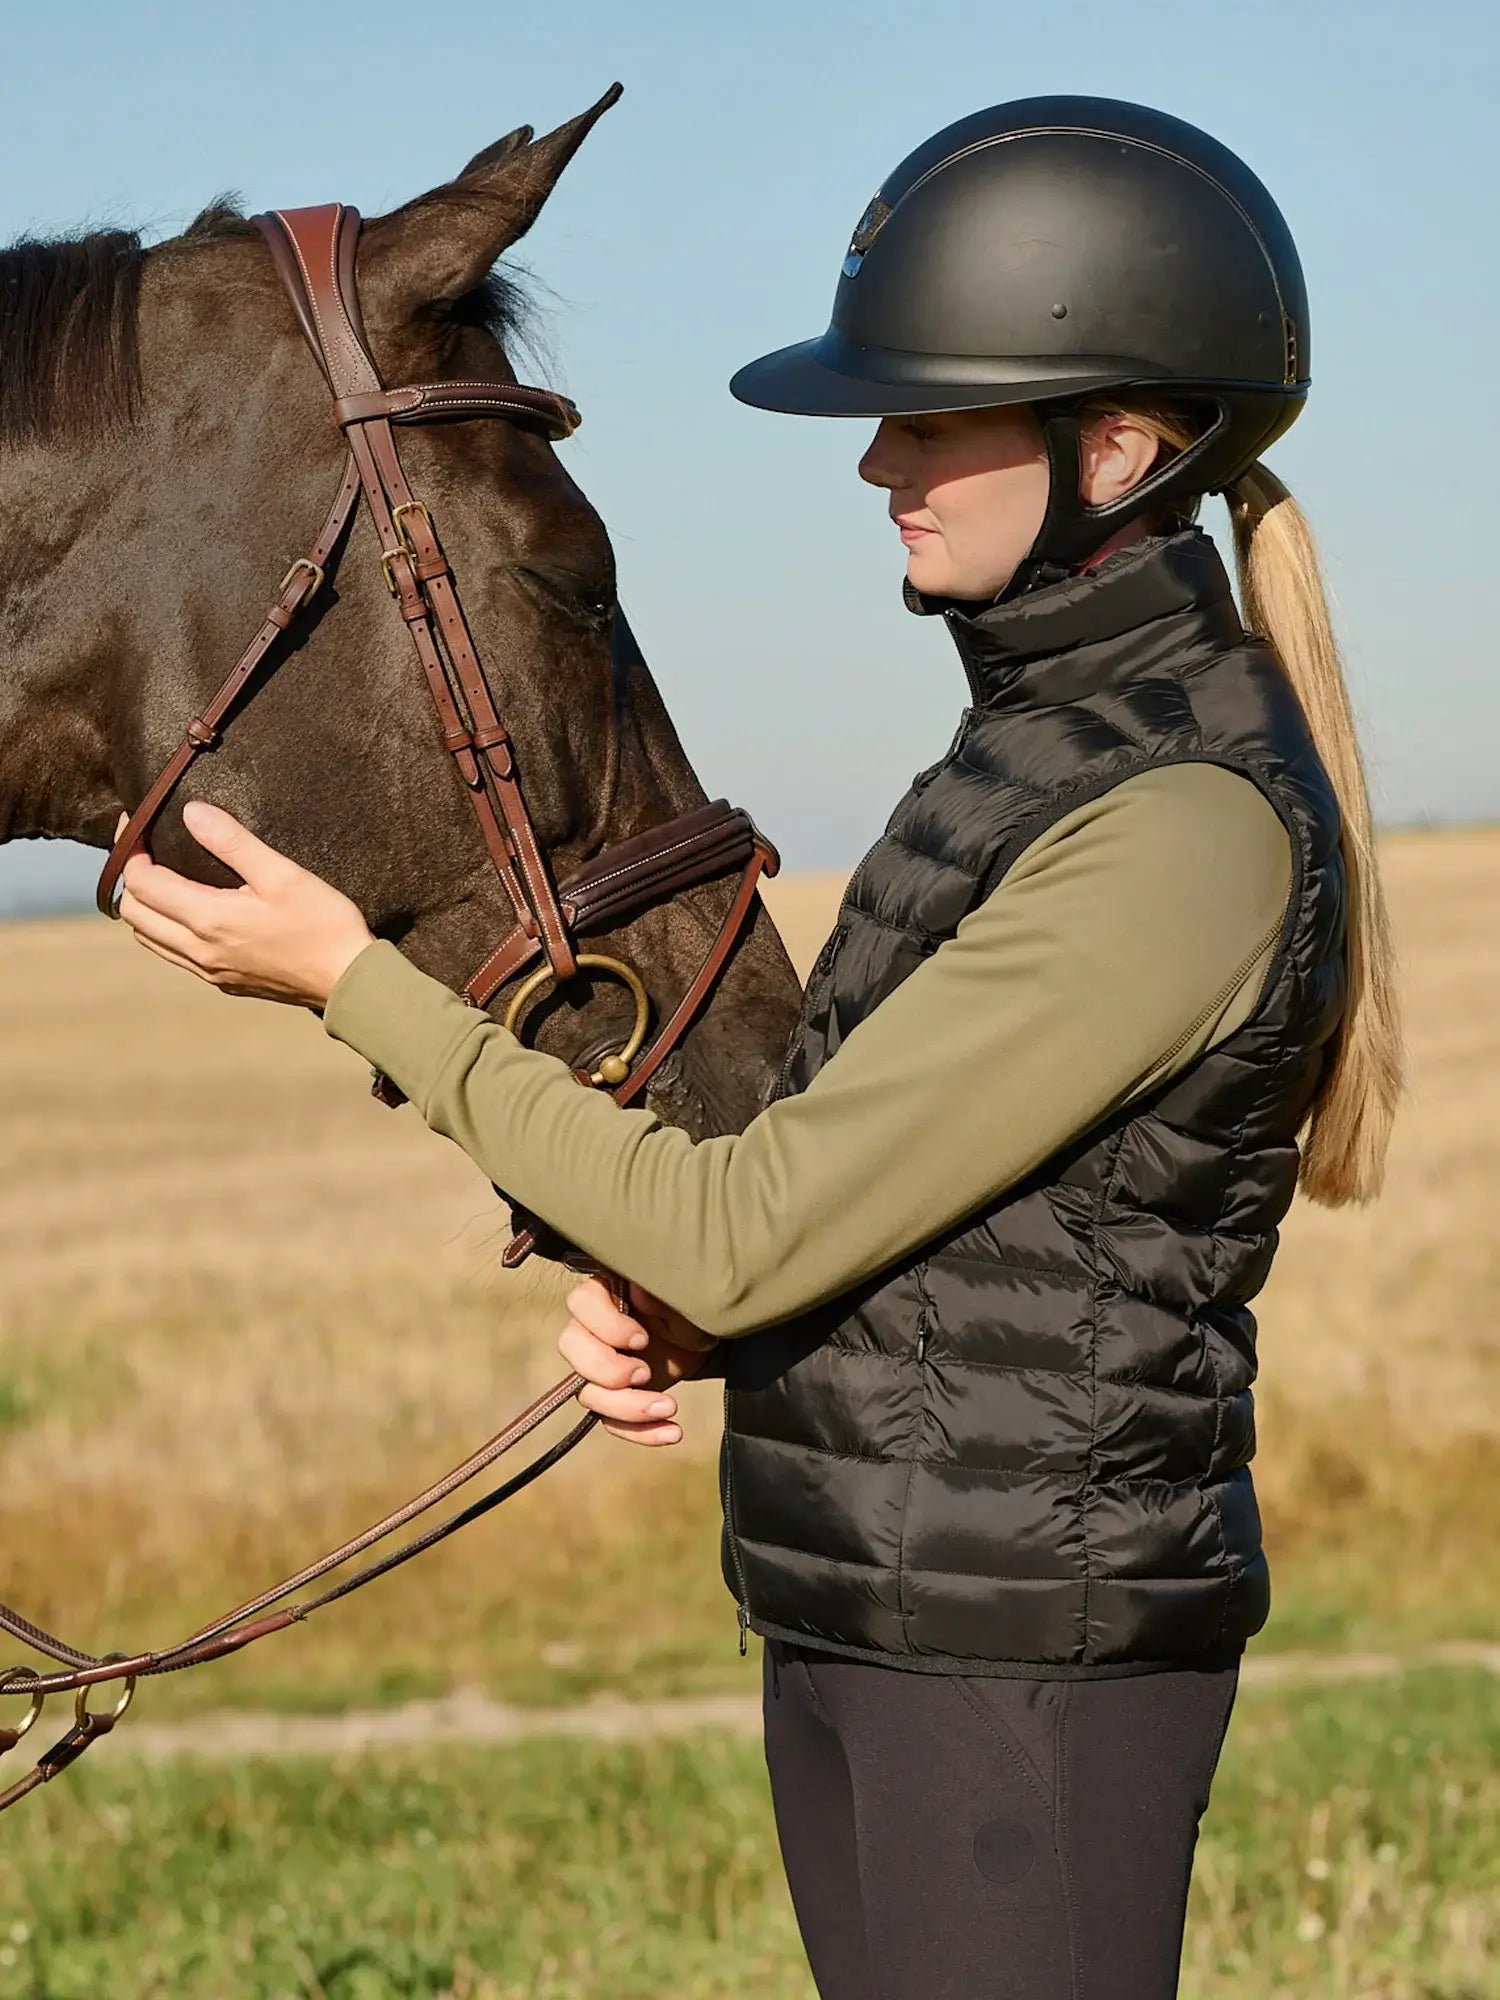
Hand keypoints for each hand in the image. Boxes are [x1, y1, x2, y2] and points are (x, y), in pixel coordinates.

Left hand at [114, 802, 374, 1008]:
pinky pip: (173, 954)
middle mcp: (199, 949)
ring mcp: (209, 970)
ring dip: (144, 906)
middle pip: (134, 913)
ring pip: (148, 938)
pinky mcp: (223, 982)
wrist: (349, 979)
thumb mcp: (282, 874)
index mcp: (209, 919)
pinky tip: (187, 911)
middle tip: (144, 848)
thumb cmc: (323, 924)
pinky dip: (163, 929)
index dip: (129, 850)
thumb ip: (233, 842)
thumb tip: (192, 812)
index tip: (137, 824)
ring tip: (161, 876)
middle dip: (130, 877)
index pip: (141, 883)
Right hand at [559, 1276, 719, 1445]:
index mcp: (605, 1293)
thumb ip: (661, 1297)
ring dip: (627, 1408)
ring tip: (669, 1407)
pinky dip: (641, 1432)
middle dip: (607, 1369)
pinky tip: (673, 1432)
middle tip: (645, 1373)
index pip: (581, 1303)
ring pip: (588, 1393)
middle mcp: (591, 1328)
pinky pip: (611, 1421)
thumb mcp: (684, 1300)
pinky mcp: (613, 1397)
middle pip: (571, 1348)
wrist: (705, 1339)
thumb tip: (638, 1292)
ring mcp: (597, 1366)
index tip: (642, 1340)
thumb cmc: (689, 1309)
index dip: (606, 1326)